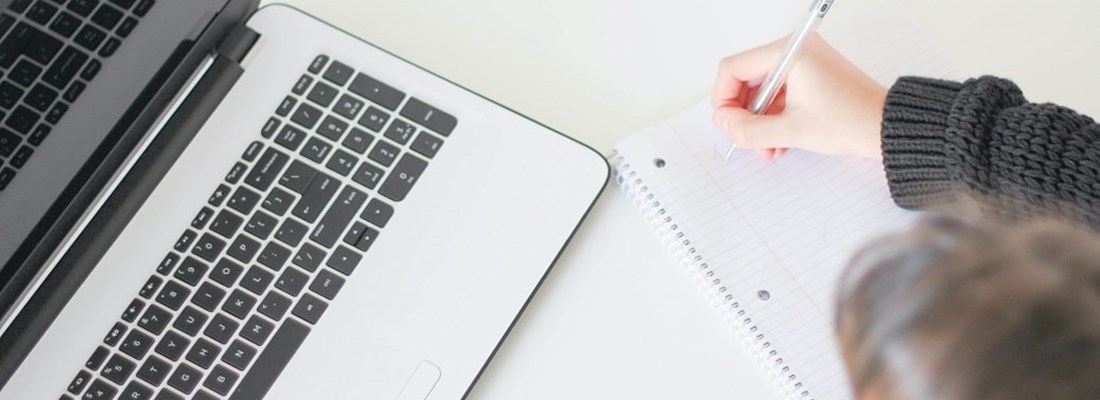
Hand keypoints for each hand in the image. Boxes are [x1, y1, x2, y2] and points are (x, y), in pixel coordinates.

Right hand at [711, 34, 886, 159]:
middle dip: (742, 113)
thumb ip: (749, 129)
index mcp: (789, 53)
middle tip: (743, 137)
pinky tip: (777, 142)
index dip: (723, 99)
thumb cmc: (852, 121)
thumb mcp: (791, 131)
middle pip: (746, 79)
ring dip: (758, 121)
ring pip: (762, 91)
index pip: (733, 68)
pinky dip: (774, 117)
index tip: (727, 124)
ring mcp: (804, 64)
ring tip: (765, 147)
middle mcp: (795, 52)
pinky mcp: (811, 77)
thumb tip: (725, 124)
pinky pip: (779, 95)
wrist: (887, 128)